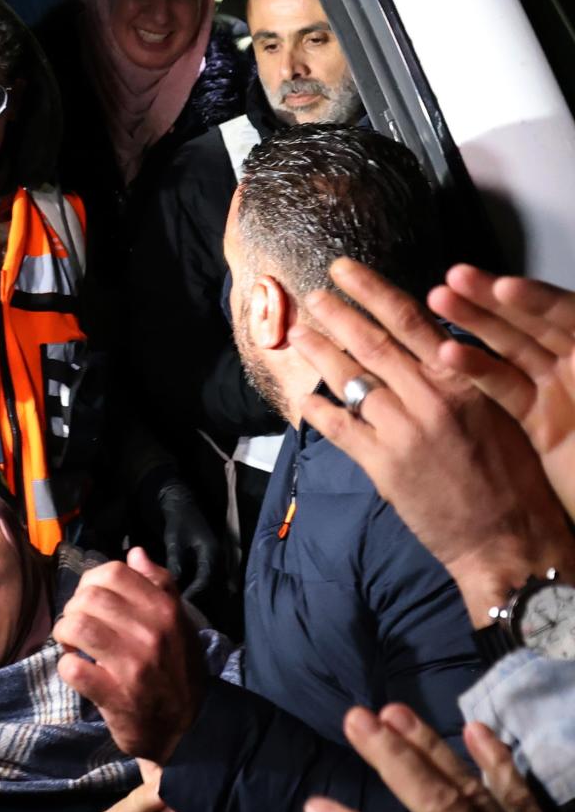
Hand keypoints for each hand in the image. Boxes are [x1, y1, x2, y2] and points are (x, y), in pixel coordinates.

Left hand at [54, 547, 204, 762]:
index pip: (114, 573)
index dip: (92, 581)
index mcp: (165, 611)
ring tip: (71, 643)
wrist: (188, 727)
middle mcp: (151, 634)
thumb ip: (160, 585)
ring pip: (78, 627)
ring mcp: (133, 667)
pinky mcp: (115, 697)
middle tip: (77, 623)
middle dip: (74, 607)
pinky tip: (76, 668)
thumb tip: (136, 553)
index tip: (91, 598)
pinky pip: (74, 669)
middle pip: (90, 598)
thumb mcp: (179, 622)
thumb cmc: (178, 668)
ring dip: (65, 633)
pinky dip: (67, 666)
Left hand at [157, 481, 218, 598]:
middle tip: (182, 608)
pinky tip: (184, 592)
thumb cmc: (177, 521)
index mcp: (211, 553)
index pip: (205, 580)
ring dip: (198, 592)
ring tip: (182, 603)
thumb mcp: (174, 541)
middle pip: (210, 585)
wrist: (181, 504)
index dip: (193, 593)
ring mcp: (214, 559)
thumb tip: (173, 583)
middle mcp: (217, 558)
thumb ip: (176, 561)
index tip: (180, 603)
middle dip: (197, 597)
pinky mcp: (208, 559)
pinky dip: (196, 585)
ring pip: (209, 582)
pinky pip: (205, 577)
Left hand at [289, 257, 574, 626]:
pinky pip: (341, 430)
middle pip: (374, 344)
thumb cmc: (513, 477)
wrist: (508, 539)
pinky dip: (319, 411)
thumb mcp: (498, 411)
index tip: (347, 271)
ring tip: (299, 332)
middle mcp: (430, 398)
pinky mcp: (383, 467)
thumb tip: (431, 345)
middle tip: (313, 292)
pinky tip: (303, 398)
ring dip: (321, 353)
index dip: (374, 292)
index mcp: (463, 379)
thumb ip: (464, 377)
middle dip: (338, 313)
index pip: (411, 321)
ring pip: (352, 381)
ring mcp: (402, 432)